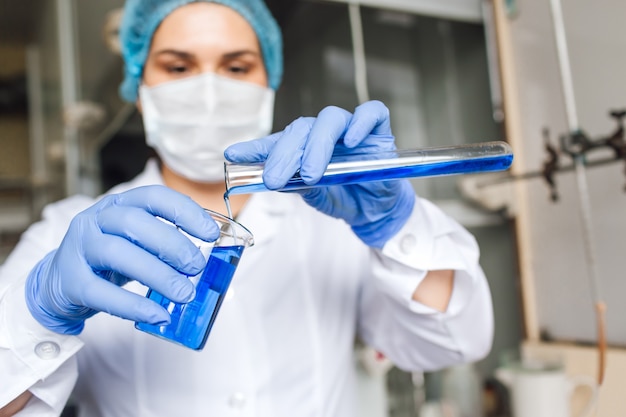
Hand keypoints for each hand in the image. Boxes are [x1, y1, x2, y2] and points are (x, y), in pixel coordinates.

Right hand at [25, 185, 218, 334]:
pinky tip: (158, 315)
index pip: (154, 197)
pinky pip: (102, 293)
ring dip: (158, 274)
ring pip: (118, 254)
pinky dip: (134, 306)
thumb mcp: (136, 240)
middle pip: (135, 223)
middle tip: (197, 267)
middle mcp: (96, 219)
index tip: (212, 234)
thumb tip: (207, 258)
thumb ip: (165, 242)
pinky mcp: (71, 282)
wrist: (60, 281)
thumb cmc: (110, 258)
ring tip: (184, 294)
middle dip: (173, 245)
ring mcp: (80, 248)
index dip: (186, 212)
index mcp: (119, 204)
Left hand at [225, 100, 414, 247]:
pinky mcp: (378, 131)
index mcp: (304, 148)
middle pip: (301, 129)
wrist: (377, 212)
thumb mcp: (316, 197)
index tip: (232, 155)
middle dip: (284, 154)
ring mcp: (351, 129)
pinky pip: (371, 114)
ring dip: (317, 145)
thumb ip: (298, 185)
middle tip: (274, 178)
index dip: (255, 147)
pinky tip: (352, 140)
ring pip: (330, 119)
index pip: (277, 141)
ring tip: (311, 173)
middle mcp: (324, 134)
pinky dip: (361, 122)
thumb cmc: (345, 198)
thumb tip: (273, 178)